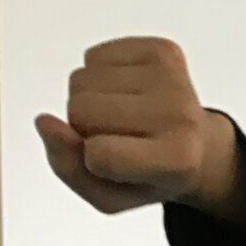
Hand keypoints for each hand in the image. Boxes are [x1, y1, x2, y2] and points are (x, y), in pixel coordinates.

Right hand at [36, 38, 245, 218]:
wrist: (200, 147)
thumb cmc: (152, 174)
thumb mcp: (111, 195)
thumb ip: (69, 169)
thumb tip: (45, 122)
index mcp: (176, 160)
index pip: (98, 154)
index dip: (92, 160)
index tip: (118, 163)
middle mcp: (179, 115)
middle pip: (80, 110)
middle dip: (86, 127)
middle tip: (120, 137)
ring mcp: (172, 78)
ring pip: (81, 80)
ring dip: (92, 100)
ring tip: (125, 117)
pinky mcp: (162, 50)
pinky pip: (94, 56)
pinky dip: (101, 75)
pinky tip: (129, 94)